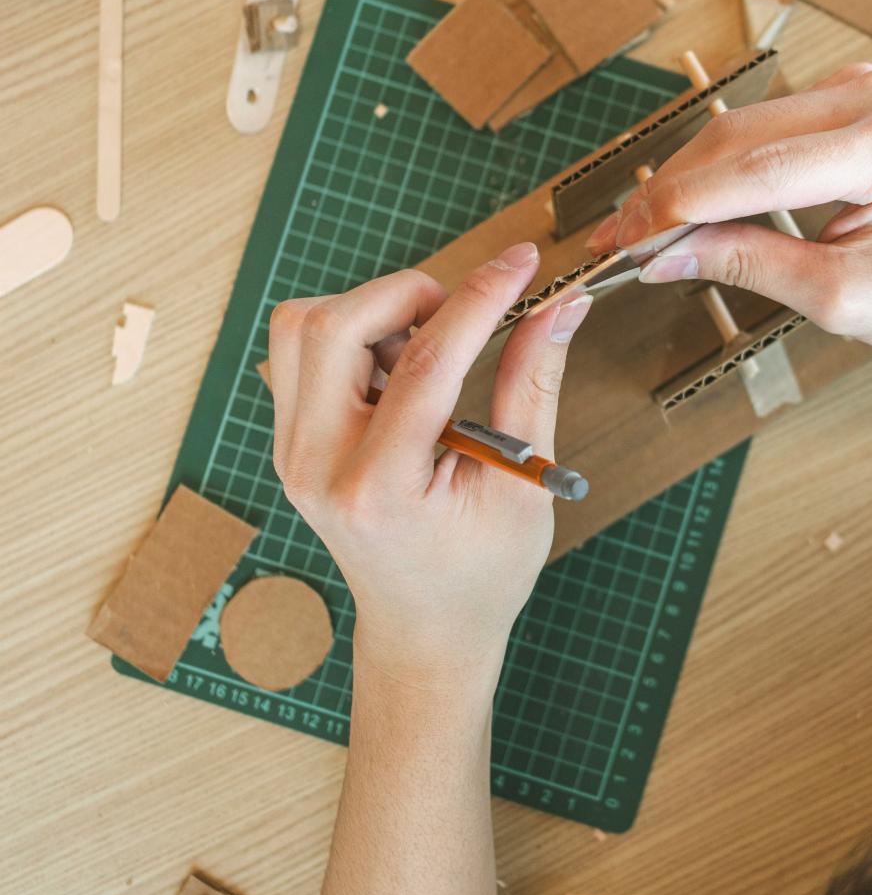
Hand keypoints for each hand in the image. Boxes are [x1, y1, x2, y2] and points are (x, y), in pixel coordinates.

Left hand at [268, 241, 590, 689]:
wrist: (423, 631)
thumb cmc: (480, 573)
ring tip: (421, 355)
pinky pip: (297, 353)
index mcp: (380, 489)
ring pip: (301, 328)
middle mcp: (317, 467)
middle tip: (460, 317)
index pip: (423, 362)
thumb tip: (559, 305)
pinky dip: (348, 338)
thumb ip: (534, 385)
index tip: (520, 263)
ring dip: (369, 315)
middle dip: (406, 296)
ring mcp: (291, 454)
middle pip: (332, 326)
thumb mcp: (523, 485)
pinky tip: (395, 375)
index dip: (479, 299)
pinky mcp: (288, 442)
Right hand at [587, 64, 871, 353]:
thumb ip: (748, 266)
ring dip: (689, 178)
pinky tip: (691, 204)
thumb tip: (664, 253)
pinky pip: (764, 125)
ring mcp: (862, 87)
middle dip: (671, 192)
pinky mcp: (848, 94)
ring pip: (741, 127)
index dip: (676, 207)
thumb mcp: (840, 298)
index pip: (754, 171)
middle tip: (616, 241)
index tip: (622, 241)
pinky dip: (721, 165)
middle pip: (738, 137)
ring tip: (640, 229)